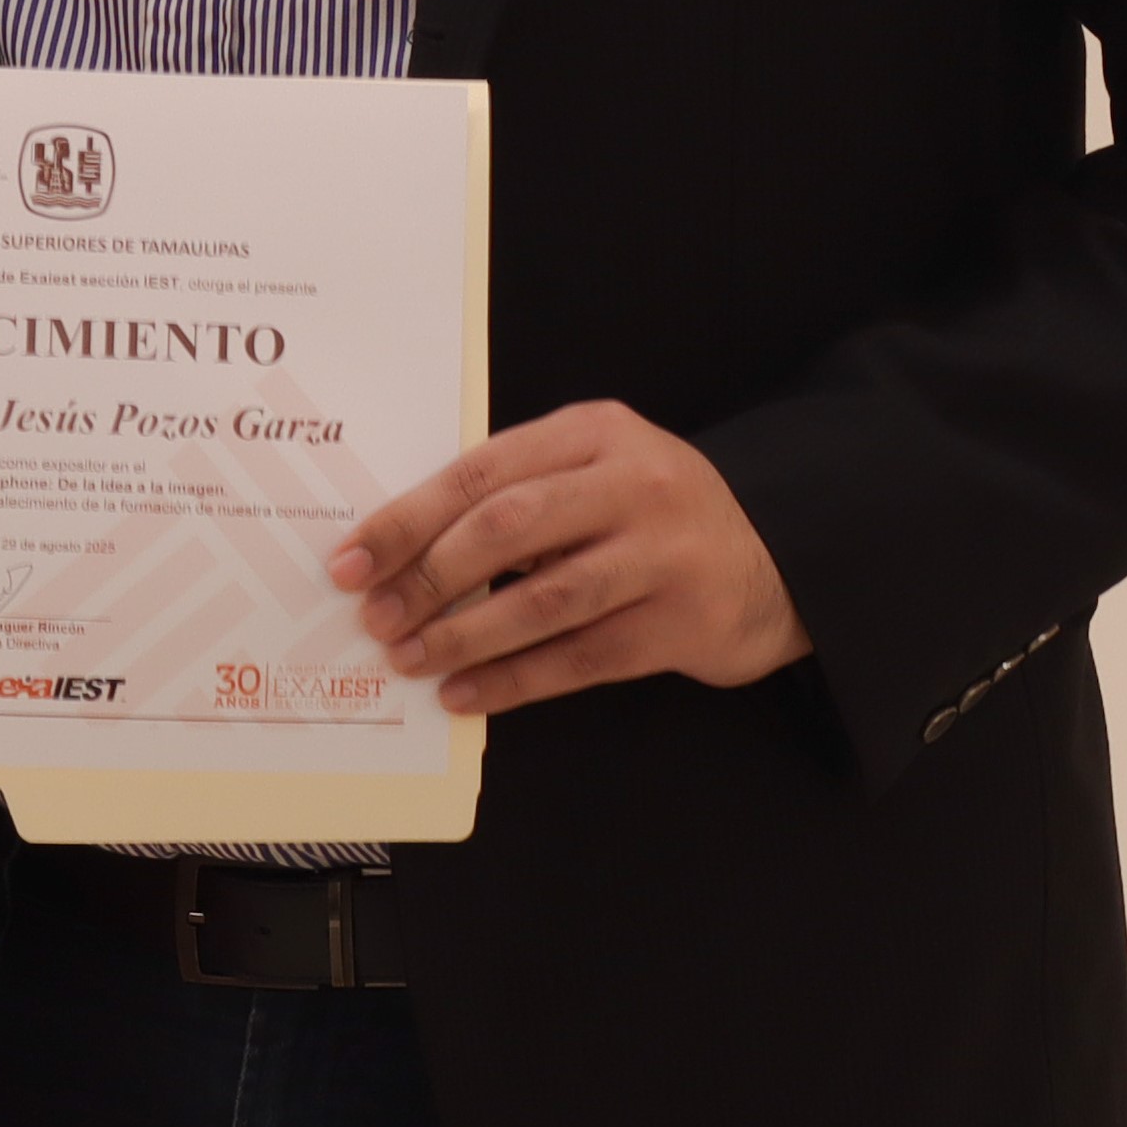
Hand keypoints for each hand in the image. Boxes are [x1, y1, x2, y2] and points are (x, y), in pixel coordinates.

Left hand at [328, 399, 809, 717]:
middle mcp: (633, 483)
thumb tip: (402, 552)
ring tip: (409, 658)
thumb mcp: (596, 471)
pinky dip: (513, 681)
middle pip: (508, 527)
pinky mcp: (682, 624)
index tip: (349, 560)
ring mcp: (664, 554)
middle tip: (374, 616)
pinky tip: (465, 695)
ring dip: (463, 634)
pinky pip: (579, 658)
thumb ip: (520, 491)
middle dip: (427, 576)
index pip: (481, 470)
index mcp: (595, 431)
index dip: (407, 518)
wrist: (777, 557)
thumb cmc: (653, 514)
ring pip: (543, 599)